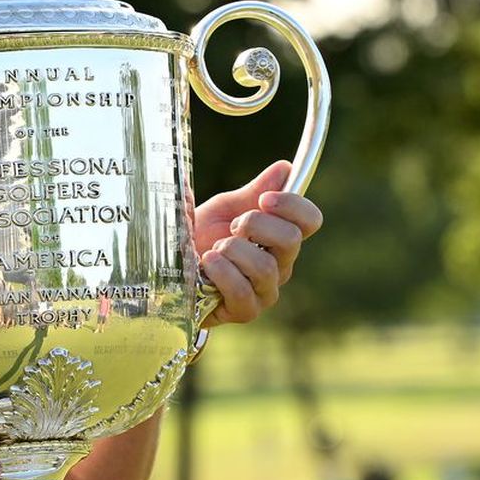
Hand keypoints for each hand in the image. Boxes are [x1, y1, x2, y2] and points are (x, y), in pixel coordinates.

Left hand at [192, 159, 322, 326]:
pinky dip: (222, 273)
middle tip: (232, 227)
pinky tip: (206, 265)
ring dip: (233, 251)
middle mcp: (280, 265)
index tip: (264, 199)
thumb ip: (252, 192)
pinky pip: (243, 291)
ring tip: (212, 251)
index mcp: (279, 236)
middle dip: (256, 225)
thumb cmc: (200, 239)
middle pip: (292, 239)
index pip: (310, 220)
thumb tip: (285, 168)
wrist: (169, 271)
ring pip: (266, 266)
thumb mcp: (223, 211)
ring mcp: (265, 291)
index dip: (293, 205)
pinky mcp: (245, 311)